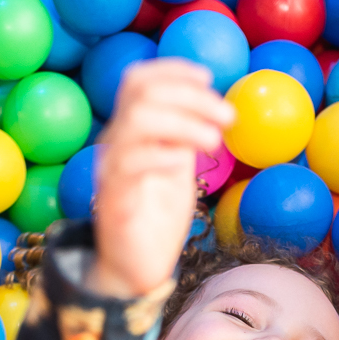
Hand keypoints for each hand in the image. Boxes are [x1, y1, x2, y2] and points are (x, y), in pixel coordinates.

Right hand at [90, 58, 234, 297]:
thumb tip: (209, 106)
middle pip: (142, 93)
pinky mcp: (115, 200)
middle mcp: (115, 144)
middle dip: (191, 96)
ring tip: (214, 142)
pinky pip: (130, 165)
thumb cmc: (156, 218)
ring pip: (137, 121)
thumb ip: (184, 138)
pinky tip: (185, 165)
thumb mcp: (177, 168)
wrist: (135, 269)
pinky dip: (163, 156)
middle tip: (227, 116)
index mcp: (129, 132)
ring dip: (184, 123)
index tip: (209, 78)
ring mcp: (111, 170)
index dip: (173, 70)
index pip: (139, 81)